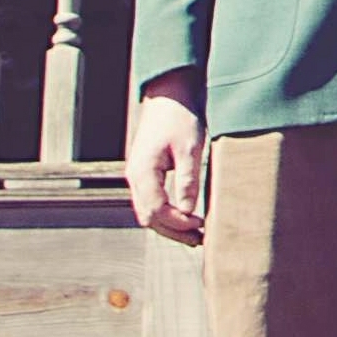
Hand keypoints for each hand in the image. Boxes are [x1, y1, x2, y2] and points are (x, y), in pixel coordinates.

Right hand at [126, 71, 206, 246]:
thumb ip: (188, 179)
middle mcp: (135, 177)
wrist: (169, 96)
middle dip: (173, 231)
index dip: (177, 223)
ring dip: (170, 225)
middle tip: (201, 240)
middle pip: (148, 217)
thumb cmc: (181, 118)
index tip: (202, 226)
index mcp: (142, 171)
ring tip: (197, 235)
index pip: (155, 209)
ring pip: (148, 212)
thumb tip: (188, 211)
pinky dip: (167, 214)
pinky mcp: (146, 174)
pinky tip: (187, 218)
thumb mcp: (190, 147)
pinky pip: (152, 202)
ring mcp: (138, 176)